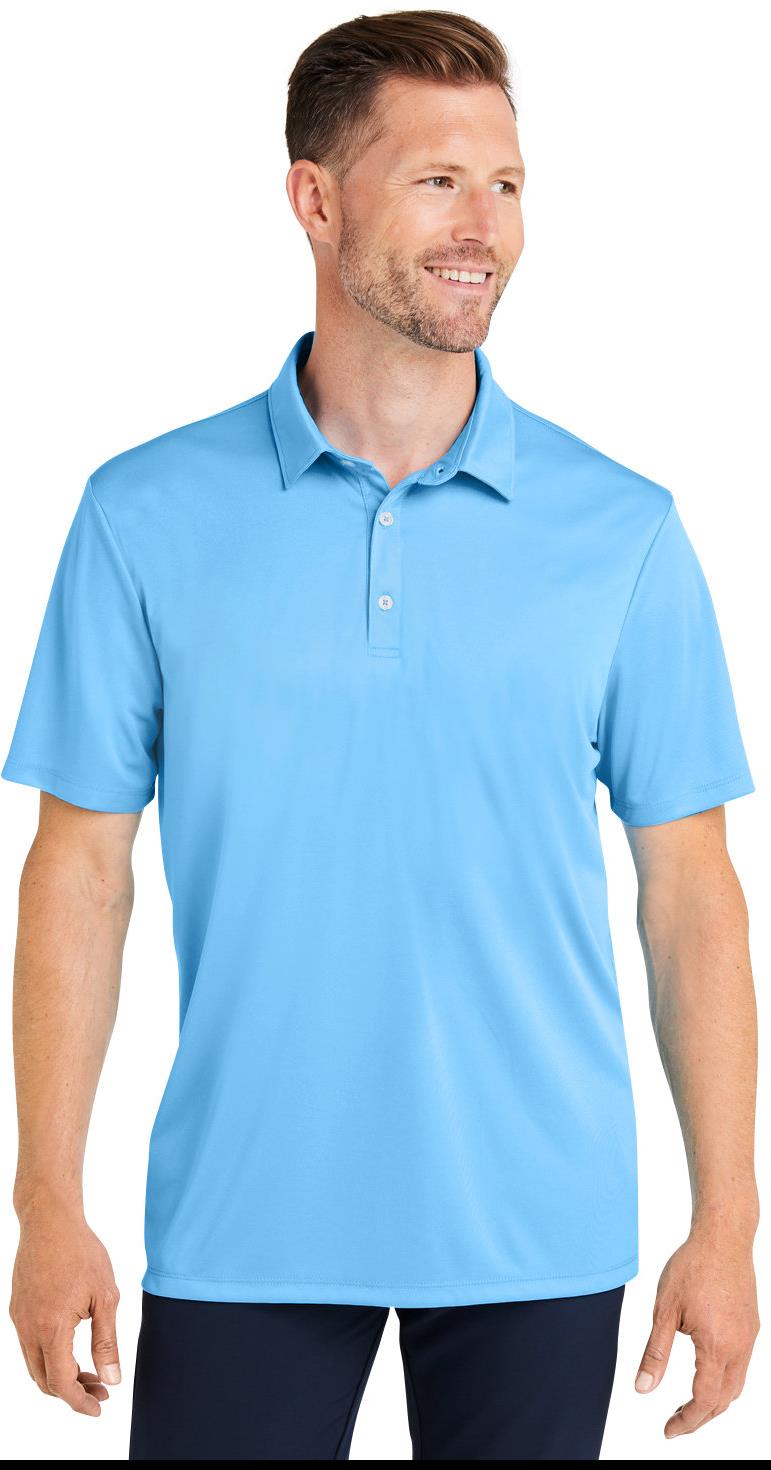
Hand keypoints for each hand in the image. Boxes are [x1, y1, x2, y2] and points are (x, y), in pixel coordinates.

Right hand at [9, 1199, 121, 1416]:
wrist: (50, 1220)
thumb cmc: (81, 1252)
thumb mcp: (105, 1296)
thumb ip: (107, 1341)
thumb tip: (112, 1379)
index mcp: (51, 1328)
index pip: (61, 1382)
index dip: (79, 1401)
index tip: (98, 1407)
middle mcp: (28, 1328)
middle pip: (45, 1380)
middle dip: (72, 1392)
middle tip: (101, 1389)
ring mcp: (19, 1318)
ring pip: (35, 1365)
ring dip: (60, 1375)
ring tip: (90, 1371)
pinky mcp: (17, 1308)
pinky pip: (29, 1345)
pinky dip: (49, 1356)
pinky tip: (72, 1347)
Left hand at [634, 1227, 759, 1437]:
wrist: (723, 1237)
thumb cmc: (692, 1267)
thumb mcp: (664, 1310)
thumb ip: (655, 1353)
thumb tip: (643, 1389)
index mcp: (717, 1346)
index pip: (704, 1400)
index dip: (686, 1421)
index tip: (668, 1430)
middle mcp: (740, 1347)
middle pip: (724, 1399)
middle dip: (700, 1417)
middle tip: (675, 1423)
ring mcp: (749, 1337)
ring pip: (736, 1386)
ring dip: (715, 1402)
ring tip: (689, 1406)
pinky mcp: (752, 1326)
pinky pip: (742, 1366)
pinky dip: (725, 1382)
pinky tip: (707, 1375)